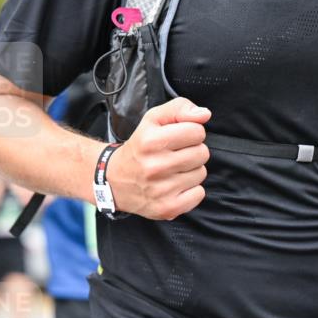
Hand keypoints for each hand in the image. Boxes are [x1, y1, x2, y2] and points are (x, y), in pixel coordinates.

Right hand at [106, 97, 211, 219]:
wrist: (113, 181)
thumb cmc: (139, 148)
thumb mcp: (152, 120)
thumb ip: (179, 109)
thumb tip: (204, 114)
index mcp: (150, 141)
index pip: (197, 131)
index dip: (189, 133)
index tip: (175, 139)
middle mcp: (155, 166)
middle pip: (202, 153)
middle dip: (191, 151)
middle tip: (172, 156)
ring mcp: (161, 190)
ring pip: (201, 173)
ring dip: (190, 171)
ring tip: (171, 171)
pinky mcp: (166, 208)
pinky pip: (199, 194)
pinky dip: (190, 190)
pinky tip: (174, 186)